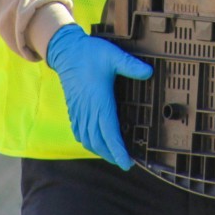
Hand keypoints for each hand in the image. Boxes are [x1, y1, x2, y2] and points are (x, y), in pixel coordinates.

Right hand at [46, 25, 152, 169]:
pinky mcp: (74, 108)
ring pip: (88, 139)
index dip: (118, 151)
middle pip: (98, 142)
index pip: (109, 133)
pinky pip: (79, 132)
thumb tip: (148, 72)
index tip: (126, 163)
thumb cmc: (90, 53)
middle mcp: (88, 110)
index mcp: (99, 101)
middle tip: (125, 162)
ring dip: (100, 151)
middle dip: (111, 155)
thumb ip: (131, 65)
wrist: (66, 51)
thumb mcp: (113, 56)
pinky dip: (88, 141)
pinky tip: (95, 142)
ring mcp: (79, 111)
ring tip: (113, 155)